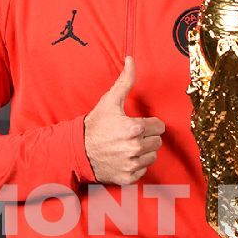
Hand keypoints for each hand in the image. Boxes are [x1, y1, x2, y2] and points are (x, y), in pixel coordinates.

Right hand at [83, 56, 164, 184]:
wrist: (78, 150)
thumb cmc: (95, 125)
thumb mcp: (110, 101)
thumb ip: (125, 81)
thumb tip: (131, 60)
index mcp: (134, 129)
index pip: (159, 126)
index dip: (149, 123)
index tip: (137, 124)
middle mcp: (135, 148)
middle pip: (157, 141)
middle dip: (147, 136)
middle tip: (131, 134)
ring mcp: (132, 164)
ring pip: (152, 156)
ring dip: (143, 151)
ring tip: (127, 145)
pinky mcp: (128, 177)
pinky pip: (143, 170)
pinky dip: (136, 165)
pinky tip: (124, 157)